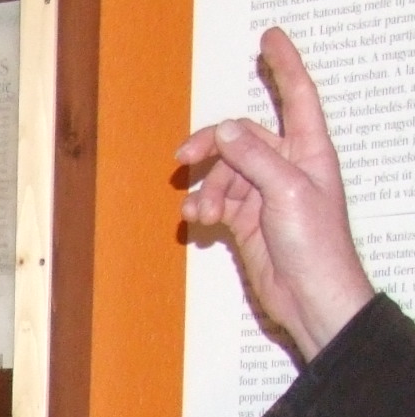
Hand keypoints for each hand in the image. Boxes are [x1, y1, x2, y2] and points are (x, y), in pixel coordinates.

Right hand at [177, 28, 375, 360]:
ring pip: (224, 173)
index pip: (296, 96)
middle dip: (212, 147)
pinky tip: (198, 223)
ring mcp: (265, 194)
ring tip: (204, 215)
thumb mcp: (285, 192)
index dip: (283, 65)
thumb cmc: (315, 244)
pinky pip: (216, 202)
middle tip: (184, 158)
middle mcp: (287, 167)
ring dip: (207, 190)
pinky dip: (203, 210)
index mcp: (308, 151)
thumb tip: (225, 131)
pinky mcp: (247, 221)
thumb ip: (254, 159)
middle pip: (242, 138)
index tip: (268, 38)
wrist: (310, 296)